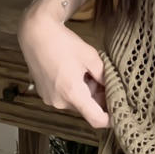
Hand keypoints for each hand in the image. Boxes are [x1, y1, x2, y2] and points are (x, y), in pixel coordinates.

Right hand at [17, 3, 110, 129]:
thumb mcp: (91, 57)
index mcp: (73, 94)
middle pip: (86, 109)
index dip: (110, 119)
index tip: (119, 111)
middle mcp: (60, 102)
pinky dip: (73, 90)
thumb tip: (113, 88)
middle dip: (98, 98)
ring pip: (76, 102)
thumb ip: (104, 77)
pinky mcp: (44, 93)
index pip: (96, 120)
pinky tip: (73, 72)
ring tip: (86, 71)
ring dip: (86, 92)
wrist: (36, 34)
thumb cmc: (64, 43)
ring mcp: (50, 99)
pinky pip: (64, 97)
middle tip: (103, 79)